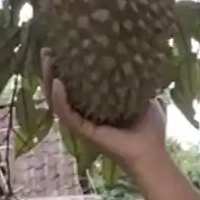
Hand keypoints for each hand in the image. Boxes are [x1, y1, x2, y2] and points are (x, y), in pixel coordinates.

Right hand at [40, 49, 167, 169]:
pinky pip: (66, 114)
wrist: (152, 152)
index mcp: (97, 105)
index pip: (76, 84)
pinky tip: (57, 83)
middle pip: (60, 90)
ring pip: (56, 101)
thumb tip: (135, 59)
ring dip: (48, 81)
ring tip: (47, 61)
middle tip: (48, 50)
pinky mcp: (83, 132)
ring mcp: (82, 123)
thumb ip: (136, 82)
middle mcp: (85, 113)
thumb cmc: (149, 129)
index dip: (67, 66)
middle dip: (51, 70)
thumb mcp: (144, 97)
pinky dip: (60, 99)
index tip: (64, 46)